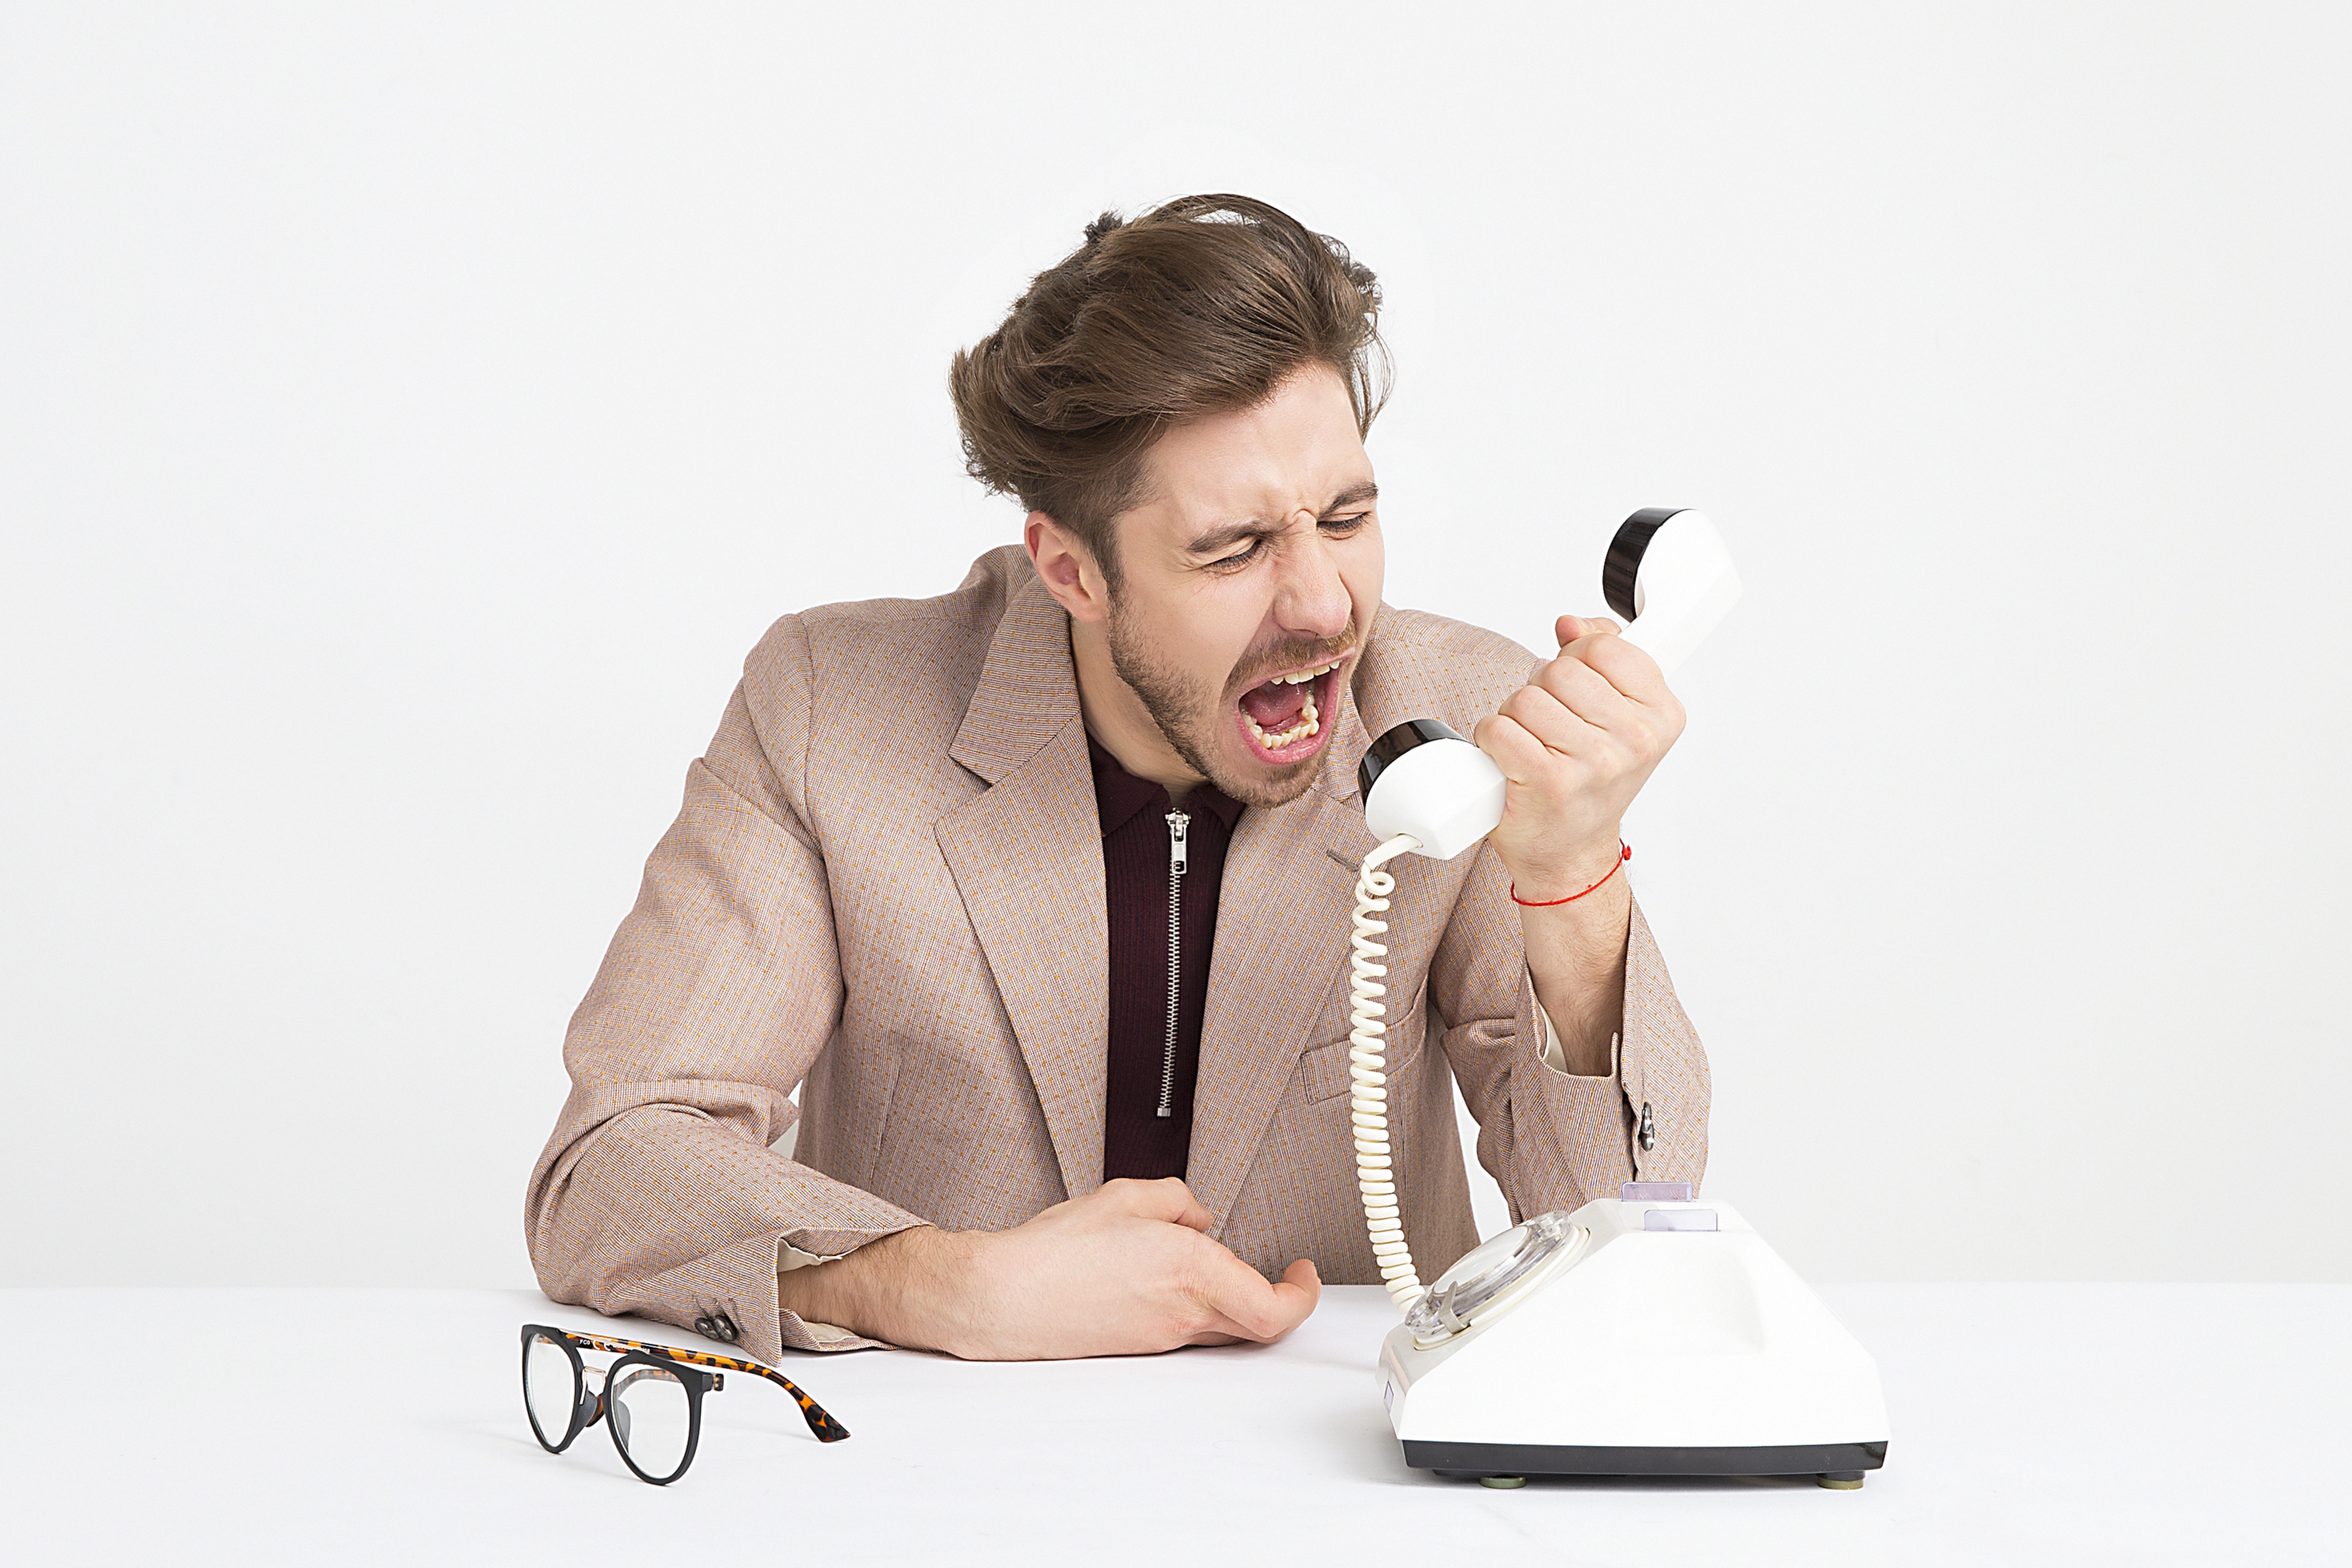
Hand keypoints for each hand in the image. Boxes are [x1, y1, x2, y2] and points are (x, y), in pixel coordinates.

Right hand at [774, 1177, 1320, 1359]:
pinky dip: (1199, 1306)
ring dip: (1235, 1299)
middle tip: (1284, 1275)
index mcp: (1192, 1272)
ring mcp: (1163, 1337)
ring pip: (1225, 1327)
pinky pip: (1190, 1329)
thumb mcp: (1126, 1197)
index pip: (1275, 1308)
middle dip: (1277, 1297)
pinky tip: (1172, 1277)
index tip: (1303, 1271)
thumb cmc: (1055, 1251)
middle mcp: (1184, 1314)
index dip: (1302, 1295)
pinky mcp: (1140, 1345)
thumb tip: (1198, 1216)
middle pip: (1258, 1325)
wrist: (1005, 1297)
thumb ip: (1178, 1200)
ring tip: (1217, 1263)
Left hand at [1473, 615, 1685, 899]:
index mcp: (1661, 715)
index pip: (1604, 645)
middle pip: (1559, 671)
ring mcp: (1594, 762)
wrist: (1570, 852)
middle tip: (1551, 726)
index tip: (1581, 687)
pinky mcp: (1549, 782)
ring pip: (1525, 698)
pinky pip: (1499, 728)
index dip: (1578, 658)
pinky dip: (1492, 740)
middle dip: (1542, 690)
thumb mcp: (1617, 715)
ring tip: (1533, 745)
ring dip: (1515, 718)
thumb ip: (1603, 655)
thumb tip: (1571, 623)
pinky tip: (1511, 760)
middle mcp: (1635, 740)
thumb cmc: (1590, 783)